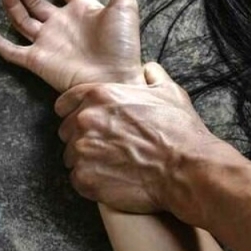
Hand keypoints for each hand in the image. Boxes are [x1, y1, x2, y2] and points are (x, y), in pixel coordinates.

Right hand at [0, 0, 143, 91]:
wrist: (115, 79)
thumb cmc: (122, 45)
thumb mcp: (126, 4)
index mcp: (82, 9)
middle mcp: (61, 24)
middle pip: (36, 0)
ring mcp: (47, 42)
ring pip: (21, 19)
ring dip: (12, 1)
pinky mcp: (37, 61)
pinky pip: (10, 50)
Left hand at [55, 63, 221, 214]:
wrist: (185, 168)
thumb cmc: (179, 131)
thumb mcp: (169, 92)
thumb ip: (153, 76)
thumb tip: (148, 70)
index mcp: (100, 96)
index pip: (65, 103)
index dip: (75, 113)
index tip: (88, 123)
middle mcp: (85, 120)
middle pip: (66, 131)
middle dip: (83, 138)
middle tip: (107, 148)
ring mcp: (82, 150)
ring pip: (71, 156)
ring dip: (86, 160)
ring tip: (112, 165)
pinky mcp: (84, 178)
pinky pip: (77, 179)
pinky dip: (91, 181)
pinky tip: (112, 179)